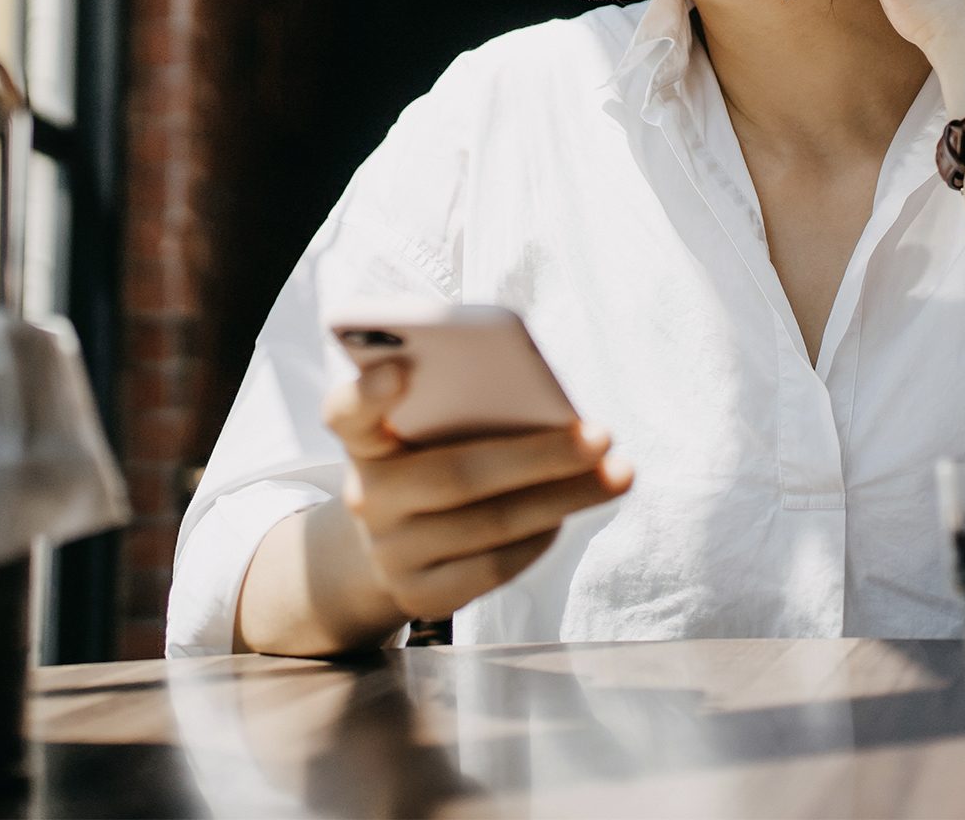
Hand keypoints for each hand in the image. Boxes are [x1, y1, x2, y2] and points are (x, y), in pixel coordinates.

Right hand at [322, 360, 633, 621]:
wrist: (385, 551)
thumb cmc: (425, 463)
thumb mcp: (424, 432)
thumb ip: (459, 409)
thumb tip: (549, 411)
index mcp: (362, 440)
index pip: (345, 412)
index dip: (367, 393)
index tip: (398, 369)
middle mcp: (366, 497)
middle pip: (456, 474)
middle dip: (539, 455)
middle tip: (601, 435)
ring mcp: (390, 553)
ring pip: (489, 524)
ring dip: (564, 497)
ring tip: (618, 474)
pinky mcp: (420, 595)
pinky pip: (493, 568)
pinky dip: (540, 537)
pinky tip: (573, 513)